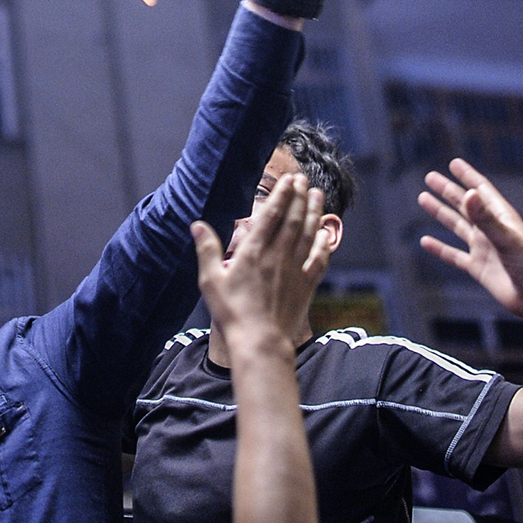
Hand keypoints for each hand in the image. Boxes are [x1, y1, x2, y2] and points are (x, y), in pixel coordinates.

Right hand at [192, 174, 329, 342]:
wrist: (260, 342)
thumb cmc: (232, 313)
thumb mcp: (210, 281)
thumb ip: (207, 250)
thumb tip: (197, 225)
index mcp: (253, 253)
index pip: (271, 216)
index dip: (281, 195)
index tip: (288, 179)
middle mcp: (277, 256)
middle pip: (293, 219)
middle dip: (299, 197)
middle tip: (303, 180)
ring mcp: (294, 270)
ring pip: (308, 234)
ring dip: (314, 212)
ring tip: (317, 195)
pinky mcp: (306, 285)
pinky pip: (318, 259)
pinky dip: (324, 244)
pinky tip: (325, 233)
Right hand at [420, 160, 522, 379]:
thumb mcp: (507, 239)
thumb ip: (486, 218)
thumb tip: (468, 194)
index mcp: (501, 217)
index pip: (481, 190)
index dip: (467, 176)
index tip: (453, 163)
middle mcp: (491, 230)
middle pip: (465, 205)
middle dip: (448, 190)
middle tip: (429, 177)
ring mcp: (484, 248)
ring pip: (457, 226)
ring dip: (441, 213)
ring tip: (423, 198)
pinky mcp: (478, 267)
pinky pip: (454, 255)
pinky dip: (439, 248)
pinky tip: (425, 241)